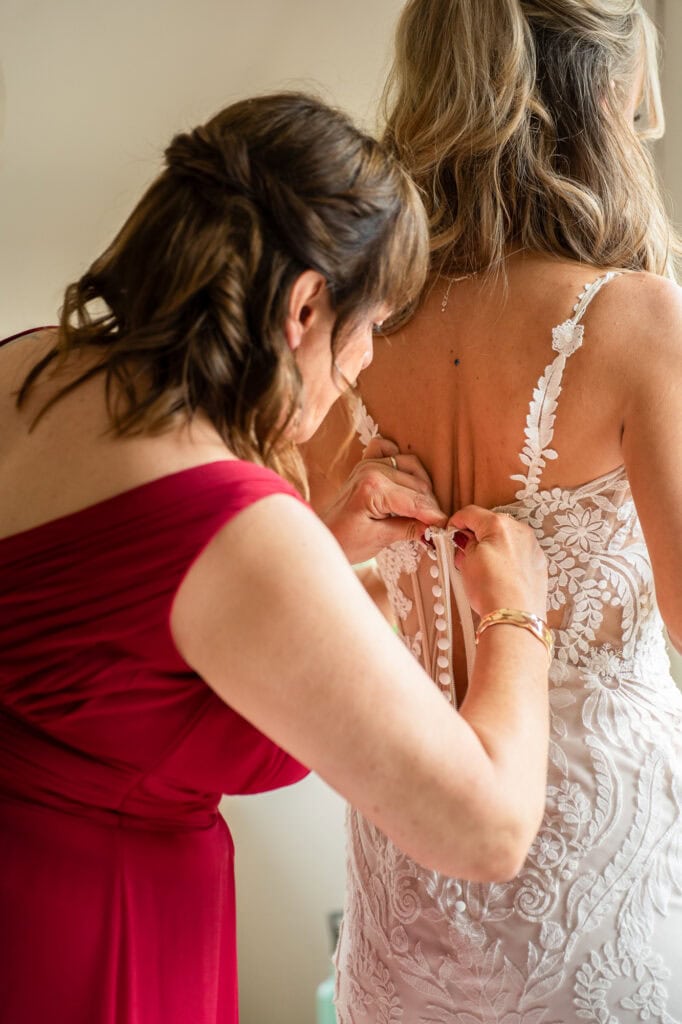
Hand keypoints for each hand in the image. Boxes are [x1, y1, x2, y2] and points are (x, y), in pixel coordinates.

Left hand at [321, 437, 446, 563]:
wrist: (323, 535)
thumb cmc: (345, 541)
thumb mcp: (379, 540)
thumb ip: (409, 529)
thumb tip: (435, 528)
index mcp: (373, 488)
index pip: (415, 500)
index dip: (434, 515)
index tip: (447, 527)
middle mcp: (372, 470)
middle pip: (418, 485)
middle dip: (430, 506)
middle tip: (434, 525)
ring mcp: (368, 463)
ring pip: (412, 466)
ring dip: (421, 486)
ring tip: (422, 509)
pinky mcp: (365, 463)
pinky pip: (387, 449)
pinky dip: (400, 459)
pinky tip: (404, 479)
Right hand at [448, 506, 547, 618]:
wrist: (515, 617)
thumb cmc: (491, 590)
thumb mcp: (467, 562)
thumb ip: (465, 545)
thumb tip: (465, 541)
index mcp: (499, 524)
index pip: (471, 513)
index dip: (456, 522)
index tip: (450, 533)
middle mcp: (520, 530)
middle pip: (490, 525)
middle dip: (475, 536)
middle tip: (463, 555)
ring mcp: (532, 546)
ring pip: (505, 539)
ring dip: (491, 547)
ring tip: (480, 569)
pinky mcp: (539, 563)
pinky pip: (518, 553)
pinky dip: (507, 558)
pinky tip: (498, 576)